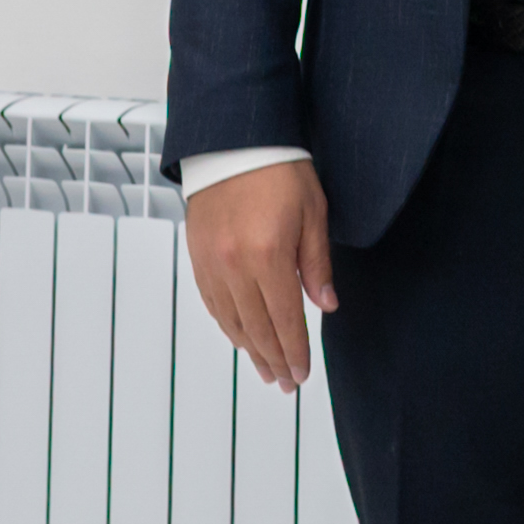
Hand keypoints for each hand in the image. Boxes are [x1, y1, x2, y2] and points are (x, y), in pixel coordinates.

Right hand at [186, 158, 336, 388]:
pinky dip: (228, 325)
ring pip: (231, 321)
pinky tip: (240, 337)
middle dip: (274, 359)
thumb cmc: (280, 170)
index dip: (295, 351)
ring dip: (250, 349)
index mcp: (269, 255)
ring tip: (266, 369)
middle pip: (256, 328)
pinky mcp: (197, 256)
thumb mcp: (313, 212)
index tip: (302, 375)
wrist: (233, 140)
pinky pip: (213, 303)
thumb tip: (326, 306)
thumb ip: (317, 263)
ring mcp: (211, 263)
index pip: (284, 319)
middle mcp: (235, 265)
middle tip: (286, 383)